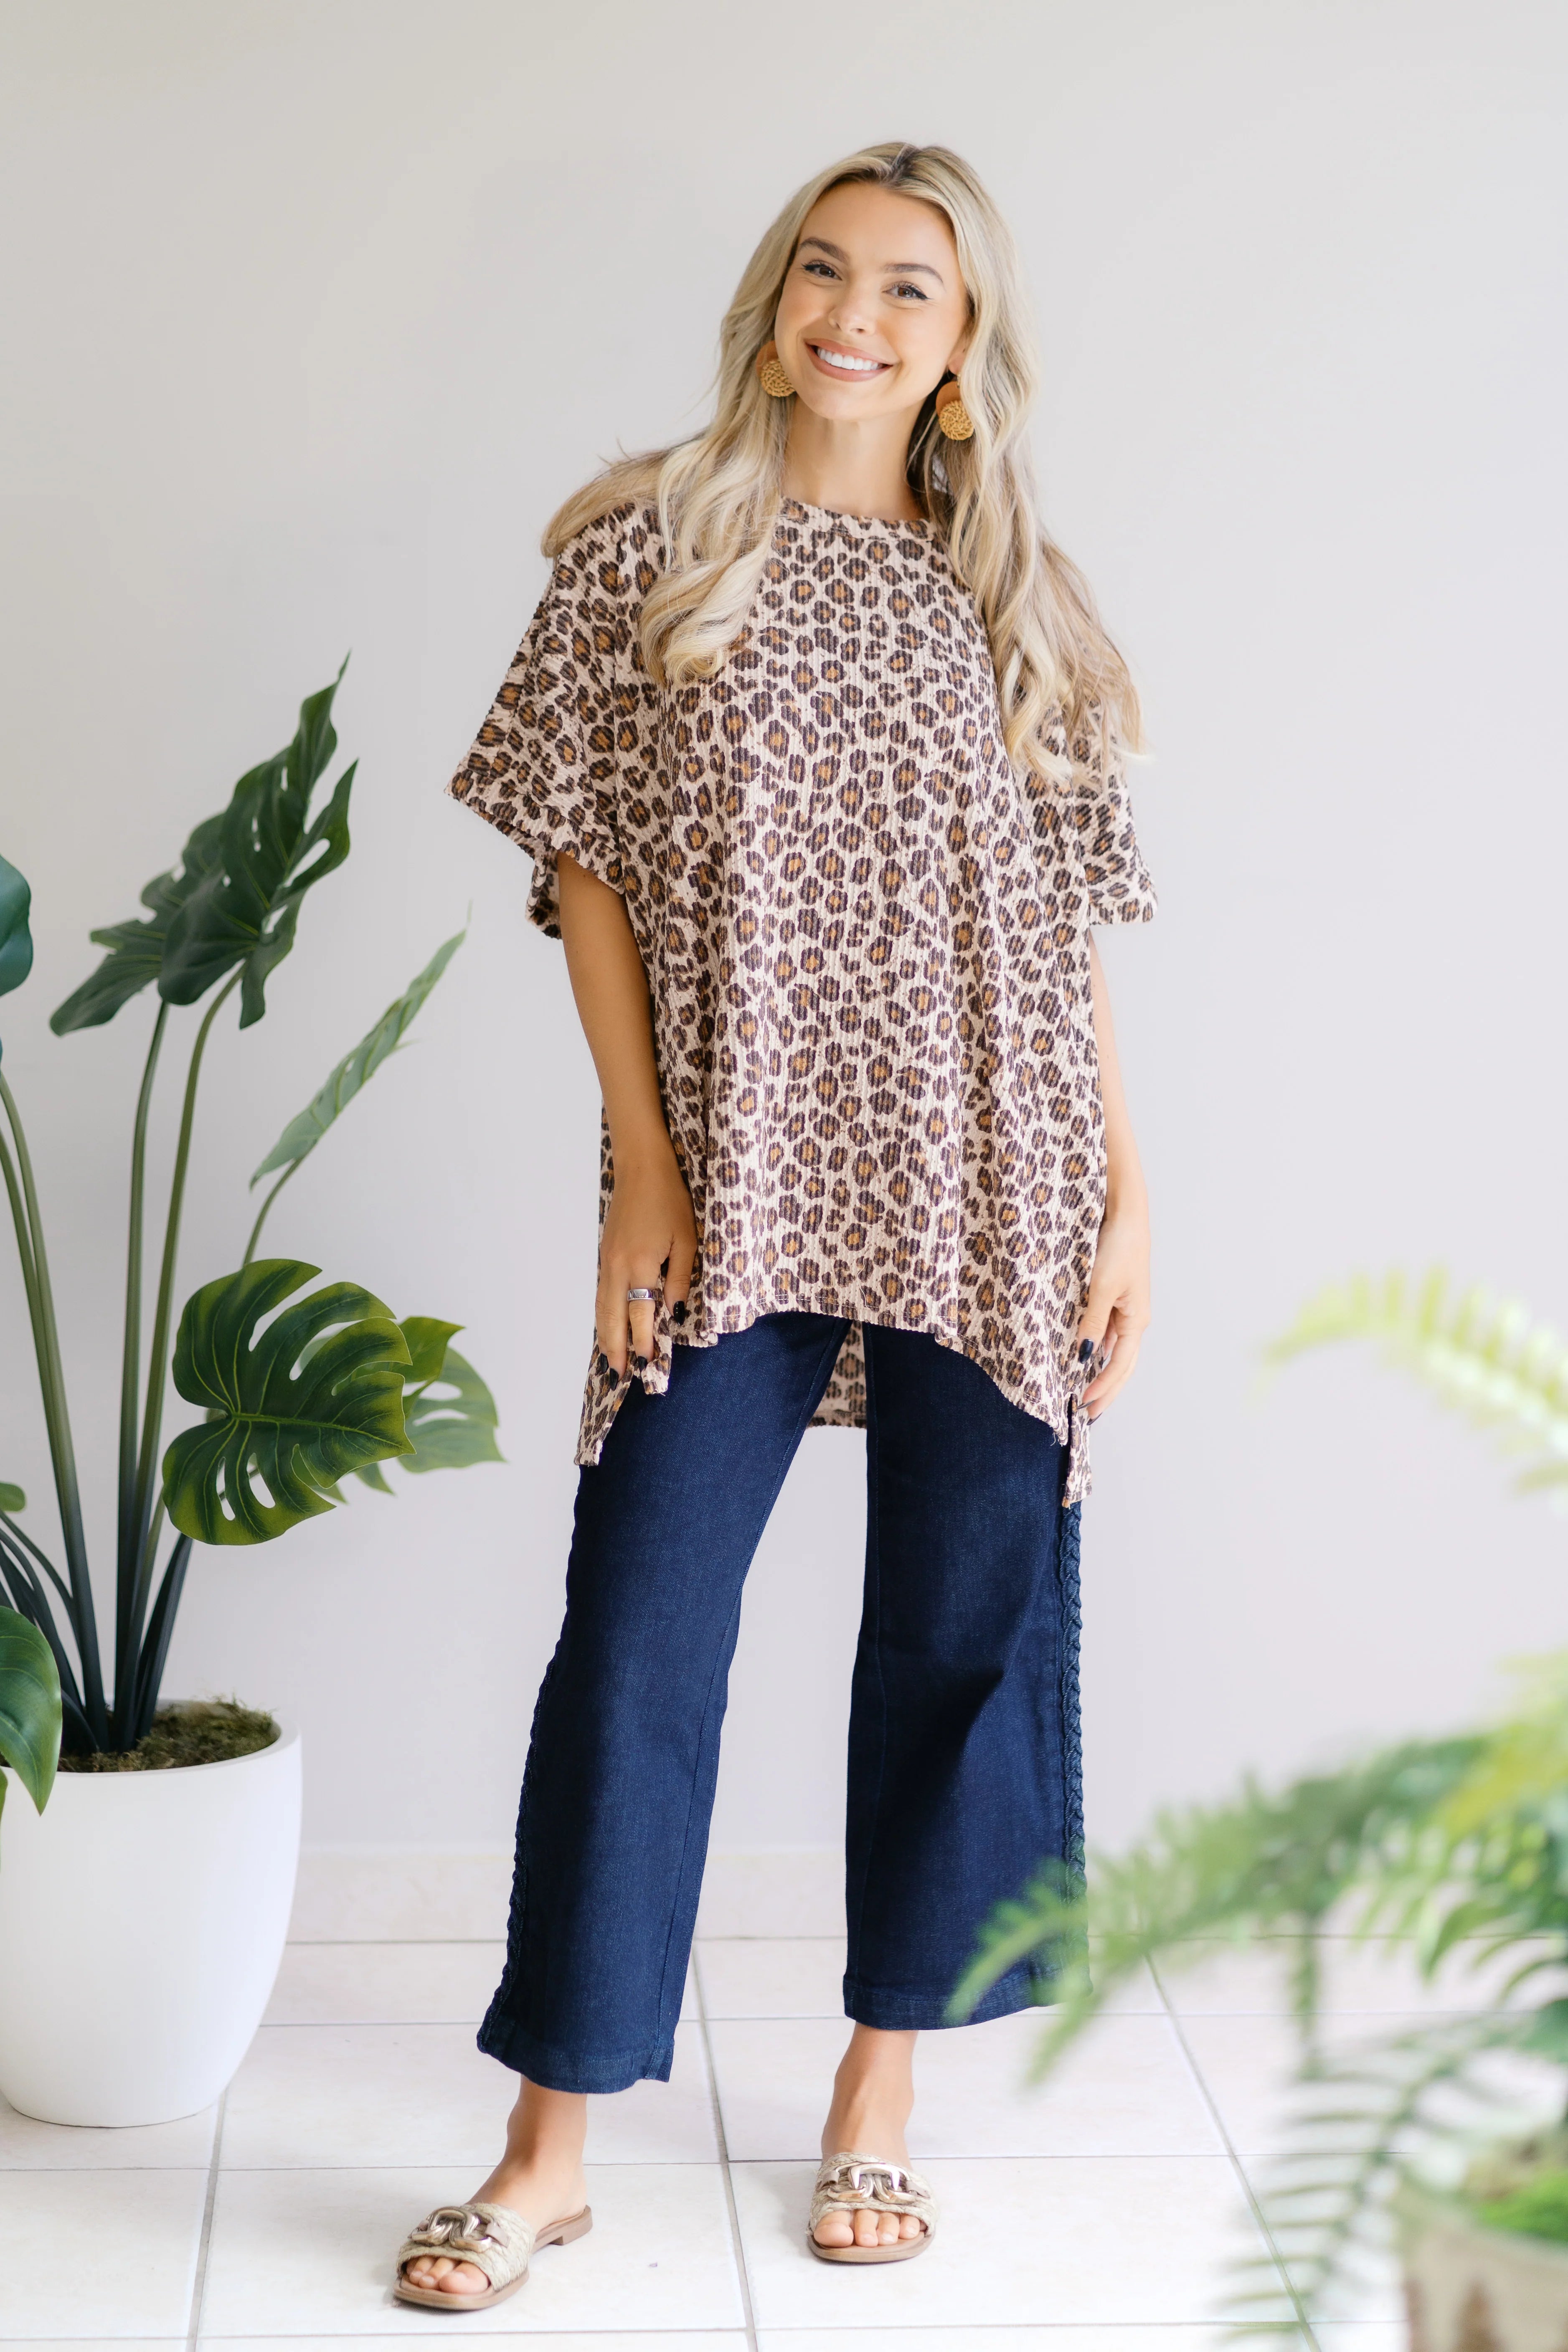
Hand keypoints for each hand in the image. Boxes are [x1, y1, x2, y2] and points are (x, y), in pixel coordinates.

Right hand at [596, 1136, 697, 1380]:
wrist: (641, 1168)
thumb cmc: (670, 1200)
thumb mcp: (687, 1240)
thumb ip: (679, 1278)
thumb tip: (673, 1312)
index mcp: (640, 1265)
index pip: (641, 1314)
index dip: (645, 1341)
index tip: (649, 1363)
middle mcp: (617, 1267)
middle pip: (613, 1317)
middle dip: (617, 1347)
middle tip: (621, 1373)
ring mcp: (607, 1260)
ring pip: (602, 1306)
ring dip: (606, 1334)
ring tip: (611, 1358)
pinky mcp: (605, 1253)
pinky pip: (602, 1292)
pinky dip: (603, 1314)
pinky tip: (609, 1324)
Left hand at [1076, 1194, 1149, 1419]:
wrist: (1124, 1212)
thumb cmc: (1118, 1247)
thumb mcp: (1101, 1287)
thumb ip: (1091, 1323)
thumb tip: (1081, 1357)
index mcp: (1136, 1320)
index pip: (1120, 1366)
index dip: (1103, 1388)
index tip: (1084, 1406)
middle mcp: (1133, 1319)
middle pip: (1120, 1365)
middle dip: (1105, 1389)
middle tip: (1087, 1413)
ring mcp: (1124, 1309)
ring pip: (1112, 1350)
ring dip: (1099, 1371)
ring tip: (1082, 1391)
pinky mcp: (1112, 1297)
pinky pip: (1103, 1331)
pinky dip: (1093, 1348)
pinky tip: (1080, 1357)